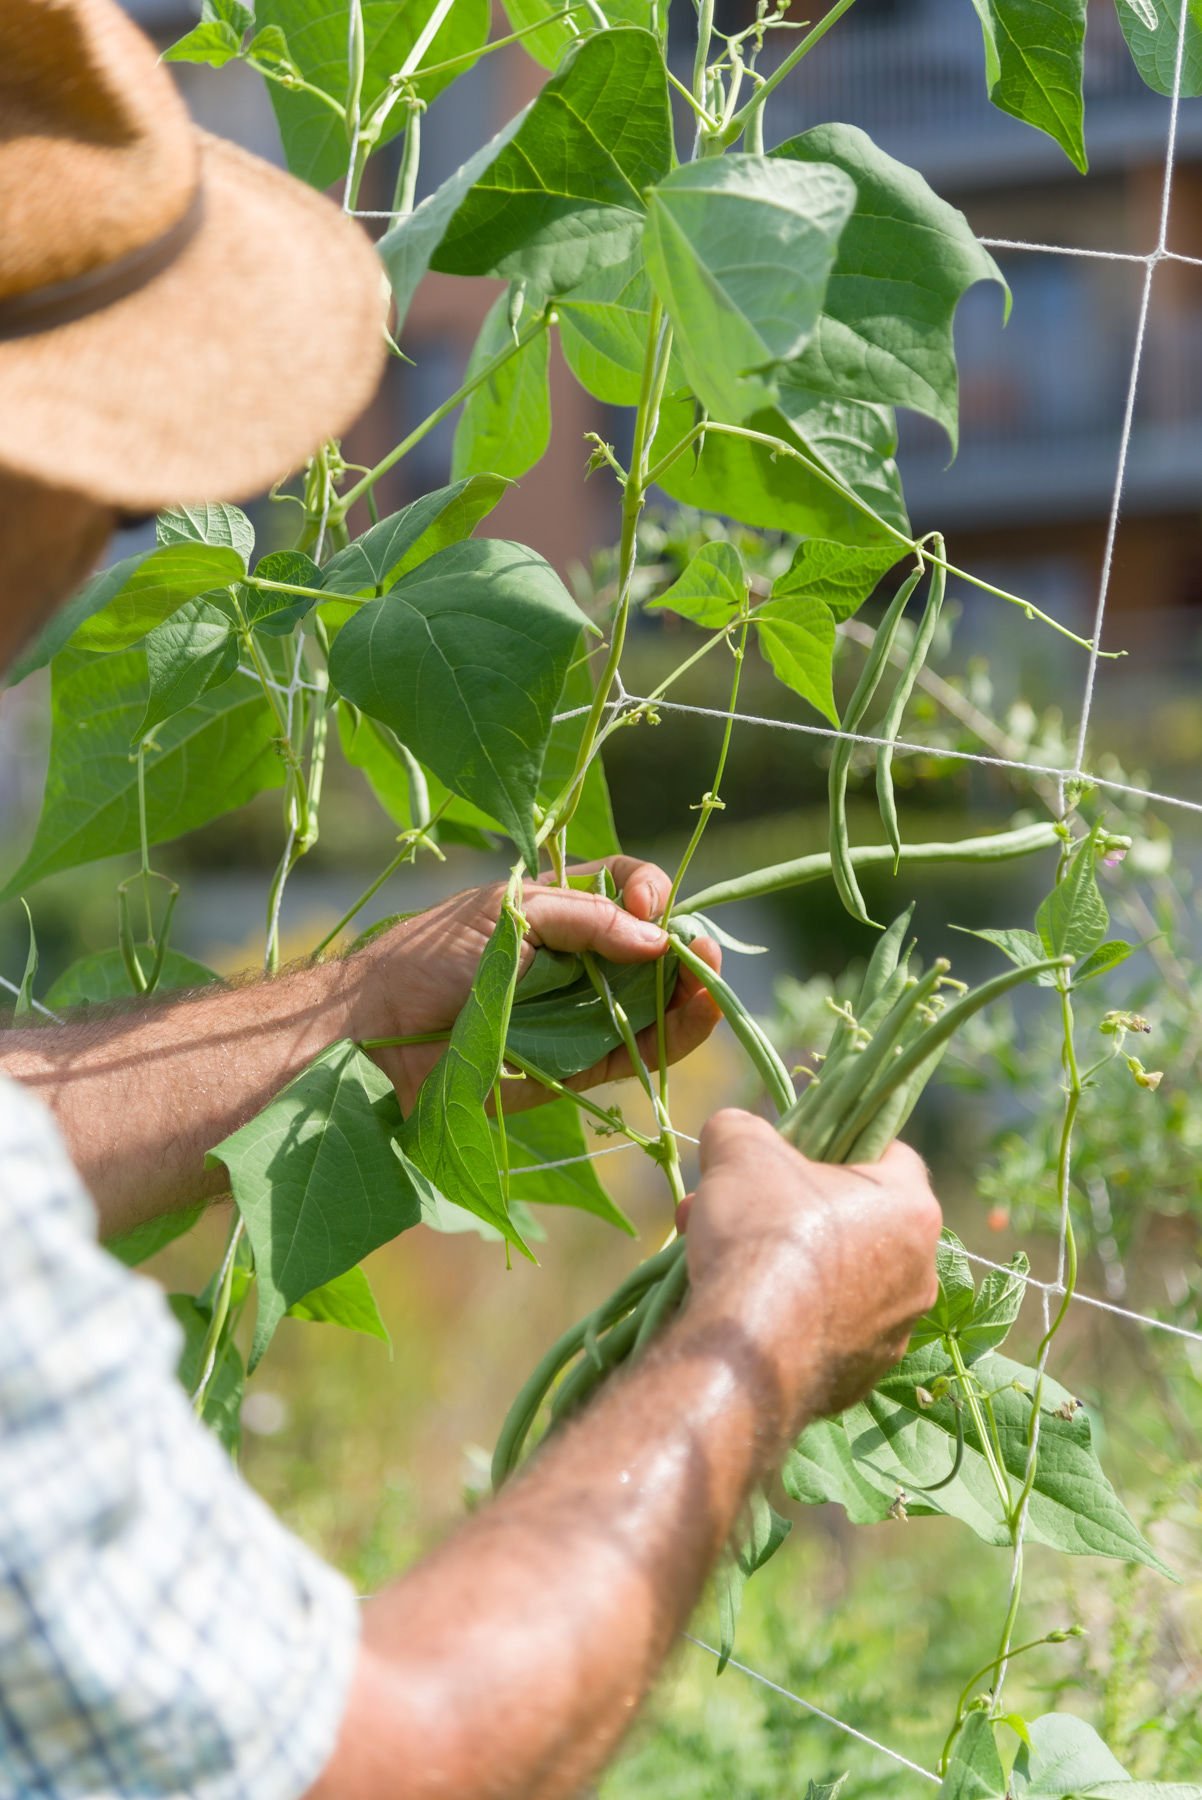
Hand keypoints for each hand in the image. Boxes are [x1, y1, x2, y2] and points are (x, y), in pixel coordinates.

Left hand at [351, 857, 721, 1112]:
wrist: (375, 1035)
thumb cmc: (430, 959)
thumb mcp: (508, 915)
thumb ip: (584, 919)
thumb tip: (657, 935)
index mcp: (555, 909)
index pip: (624, 887)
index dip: (647, 891)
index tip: (648, 903)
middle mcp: (574, 959)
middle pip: (651, 949)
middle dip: (685, 947)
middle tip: (705, 952)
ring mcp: (576, 1014)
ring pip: (652, 1004)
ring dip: (689, 996)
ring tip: (711, 988)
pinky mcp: (573, 1067)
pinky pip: (634, 1053)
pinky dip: (669, 1040)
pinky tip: (695, 1019)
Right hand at [679, 1110, 940, 1430]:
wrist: (747, 1357)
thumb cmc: (762, 1236)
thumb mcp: (739, 1149)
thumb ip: (741, 1128)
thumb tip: (732, 1132)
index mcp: (912, 1208)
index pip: (893, 1155)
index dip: (840, 1146)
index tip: (796, 1154)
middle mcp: (919, 1274)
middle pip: (859, 1220)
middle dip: (799, 1210)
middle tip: (742, 1209)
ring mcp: (893, 1334)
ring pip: (841, 1280)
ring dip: (793, 1264)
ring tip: (729, 1262)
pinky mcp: (860, 1380)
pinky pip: (826, 1333)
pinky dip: (791, 1318)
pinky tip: (744, 1312)